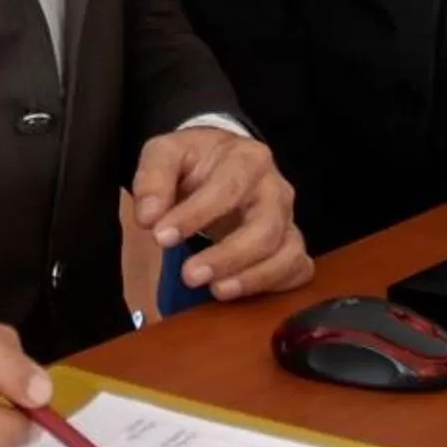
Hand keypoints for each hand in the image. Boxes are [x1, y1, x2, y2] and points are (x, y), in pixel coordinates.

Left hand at [131, 127, 314, 300]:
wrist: (219, 162)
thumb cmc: (194, 160)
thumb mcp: (165, 154)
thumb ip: (152, 180)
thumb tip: (149, 217)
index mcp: (247, 158)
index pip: (227, 188)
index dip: (195, 215)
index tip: (161, 237)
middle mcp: (275, 190)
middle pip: (265, 227)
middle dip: (228, 256)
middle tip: (189, 275)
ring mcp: (287, 219)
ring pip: (287, 252)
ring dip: (253, 277)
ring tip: (216, 290)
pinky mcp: (290, 244)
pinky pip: (297, 269)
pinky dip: (275, 285)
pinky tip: (240, 293)